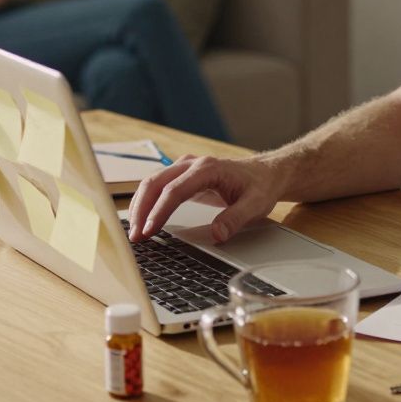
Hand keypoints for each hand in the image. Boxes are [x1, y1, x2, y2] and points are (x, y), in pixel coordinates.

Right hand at [127, 155, 281, 243]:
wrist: (266, 172)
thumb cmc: (260, 186)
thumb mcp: (256, 204)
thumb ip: (236, 218)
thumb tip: (217, 234)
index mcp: (208, 169)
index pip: (175, 190)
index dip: (159, 211)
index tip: (149, 231)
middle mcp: (192, 165)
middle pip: (155, 183)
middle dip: (141, 210)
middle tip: (135, 237)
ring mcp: (185, 168)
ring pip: (152, 183)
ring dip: (139, 206)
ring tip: (134, 232)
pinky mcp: (183, 177)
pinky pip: (158, 187)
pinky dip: (146, 202)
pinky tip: (141, 219)